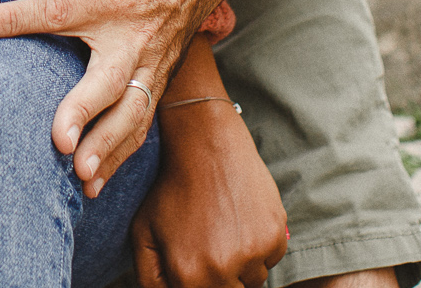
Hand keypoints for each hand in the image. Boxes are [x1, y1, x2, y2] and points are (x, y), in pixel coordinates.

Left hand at [0, 0, 236, 194]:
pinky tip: (97, 182)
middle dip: (84, 112)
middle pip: (107, 79)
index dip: (12, 19)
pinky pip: (143, 121)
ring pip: (132, 112)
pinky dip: (122, 154)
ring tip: (81, 178)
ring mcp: (150, 63)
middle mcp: (133, 35)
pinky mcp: (159, 79)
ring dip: (108, 147)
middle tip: (60, 143)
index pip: (54, 9)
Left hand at [132, 101, 286, 287]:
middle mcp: (222, 269)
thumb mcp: (143, 233)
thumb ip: (149, 279)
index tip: (198, 262)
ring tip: (225, 229)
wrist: (206, 146)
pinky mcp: (276, 236)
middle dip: (221, 278)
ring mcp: (253, 253)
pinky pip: (272, 258)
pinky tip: (243, 219)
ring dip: (242, 265)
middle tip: (212, 246)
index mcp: (188, 275)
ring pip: (253, 279)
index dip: (197, 282)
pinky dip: (261, 246)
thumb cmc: (171, 190)